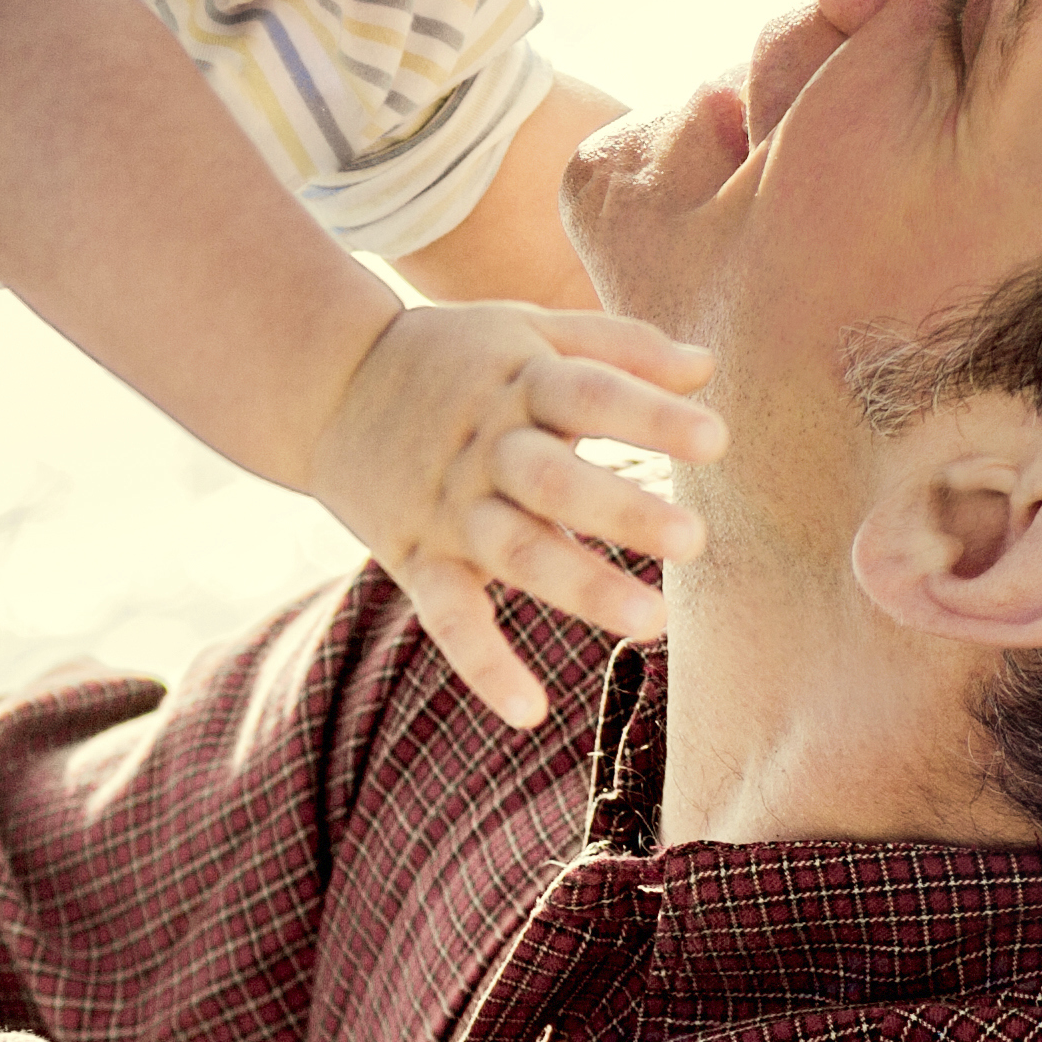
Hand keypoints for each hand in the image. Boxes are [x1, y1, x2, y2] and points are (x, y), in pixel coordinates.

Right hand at [305, 302, 722, 729]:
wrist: (324, 384)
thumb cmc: (452, 359)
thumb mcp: (526, 330)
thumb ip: (618, 347)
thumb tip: (708, 366)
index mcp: (518, 381)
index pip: (589, 393)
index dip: (650, 415)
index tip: (717, 440)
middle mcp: (483, 446)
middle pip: (552, 477)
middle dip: (619, 509)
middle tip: (694, 539)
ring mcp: (448, 507)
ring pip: (514, 550)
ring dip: (580, 586)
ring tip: (653, 623)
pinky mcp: (416, 558)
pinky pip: (448, 615)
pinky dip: (481, 663)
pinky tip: (529, 711)